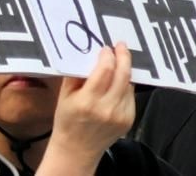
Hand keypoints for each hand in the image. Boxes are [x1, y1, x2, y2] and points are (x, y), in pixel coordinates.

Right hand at [38, 43, 134, 175]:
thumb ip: (76, 74)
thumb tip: (89, 53)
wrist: (76, 150)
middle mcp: (106, 108)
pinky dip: (125, 86)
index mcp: (87, 101)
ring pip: (128, 83)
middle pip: (123, 74)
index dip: (108, 55)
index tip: (106, 48)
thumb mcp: (64, 95)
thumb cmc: (68, 121)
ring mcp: (120, 115)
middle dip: (123, 56)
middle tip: (121, 46)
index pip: (105, 70)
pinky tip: (117, 84)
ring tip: (118, 63)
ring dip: (124, 71)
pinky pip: (130, 95)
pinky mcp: (129, 119)